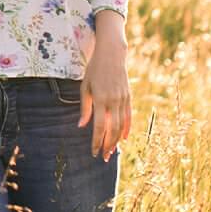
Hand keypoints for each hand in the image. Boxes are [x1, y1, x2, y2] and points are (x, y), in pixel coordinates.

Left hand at [79, 35, 132, 158]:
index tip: (93, 152)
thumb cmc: (94, 70)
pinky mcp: (128, 97)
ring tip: (111, 151)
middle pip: (112, 129)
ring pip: (121, 125)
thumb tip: (82, 126)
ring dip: (116, 140)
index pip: (99, 127)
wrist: (112, 55)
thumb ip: (85, 108)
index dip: (97, 141)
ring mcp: (123, 99)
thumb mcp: (85, 87)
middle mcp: (113, 101)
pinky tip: (123, 138)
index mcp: (100, 99)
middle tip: (103, 157)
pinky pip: (129, 116)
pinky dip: (127, 128)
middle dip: (107, 145)